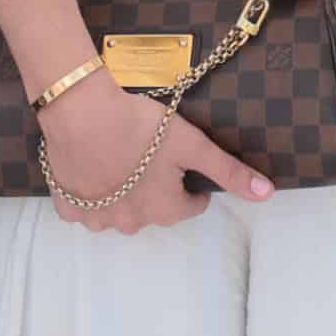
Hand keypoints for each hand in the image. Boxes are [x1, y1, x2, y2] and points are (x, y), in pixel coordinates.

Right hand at [40, 73, 269, 234]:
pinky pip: (83, 209)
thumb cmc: (139, 127)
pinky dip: (90, 196)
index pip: (192, 205)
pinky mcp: (67, 206)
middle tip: (152, 156)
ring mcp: (96, 218)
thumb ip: (229, 172)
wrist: (81, 112)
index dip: (193, 183)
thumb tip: (268, 194)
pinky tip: (93, 170)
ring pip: (118, 213)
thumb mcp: (193, 145)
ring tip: (122, 160)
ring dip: (124, 196)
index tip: (184, 163)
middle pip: (155, 210)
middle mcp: (130, 223)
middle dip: (159, 190)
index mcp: (164, 210)